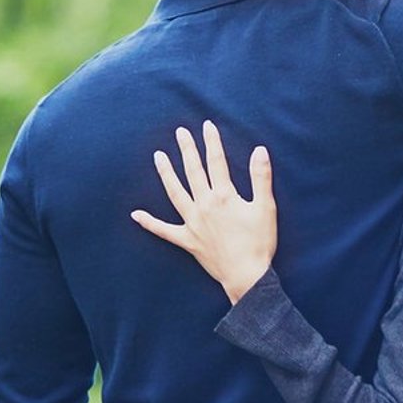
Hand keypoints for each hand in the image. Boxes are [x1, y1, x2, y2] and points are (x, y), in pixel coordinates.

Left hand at [131, 120, 276, 303]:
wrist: (247, 276)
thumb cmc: (259, 242)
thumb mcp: (266, 207)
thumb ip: (261, 177)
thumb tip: (260, 150)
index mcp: (224, 196)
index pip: (216, 162)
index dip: (212, 142)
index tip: (206, 126)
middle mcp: (204, 205)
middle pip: (193, 171)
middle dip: (187, 150)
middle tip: (180, 132)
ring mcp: (192, 223)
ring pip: (175, 193)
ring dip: (166, 173)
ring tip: (158, 156)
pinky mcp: (186, 241)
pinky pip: (164, 231)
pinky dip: (149, 223)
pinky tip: (136, 214)